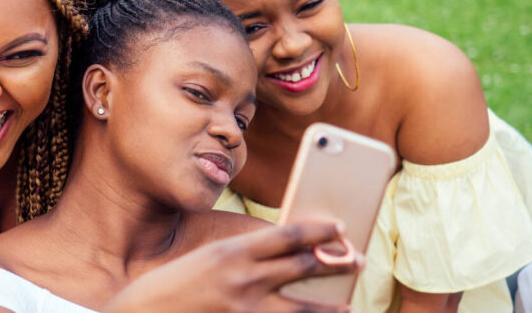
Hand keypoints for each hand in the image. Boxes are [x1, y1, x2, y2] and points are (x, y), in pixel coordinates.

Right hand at [104, 223, 362, 312]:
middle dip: (335, 262)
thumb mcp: (208, 260)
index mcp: (233, 251)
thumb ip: (244, 257)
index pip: (288, 235)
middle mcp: (244, 279)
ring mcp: (247, 310)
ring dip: (331, 305)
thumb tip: (281, 257)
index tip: (339, 227)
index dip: (318, 229)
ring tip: (347, 304)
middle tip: (358, 260)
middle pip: (303, 266)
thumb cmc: (173, 286)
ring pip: (304, 308)